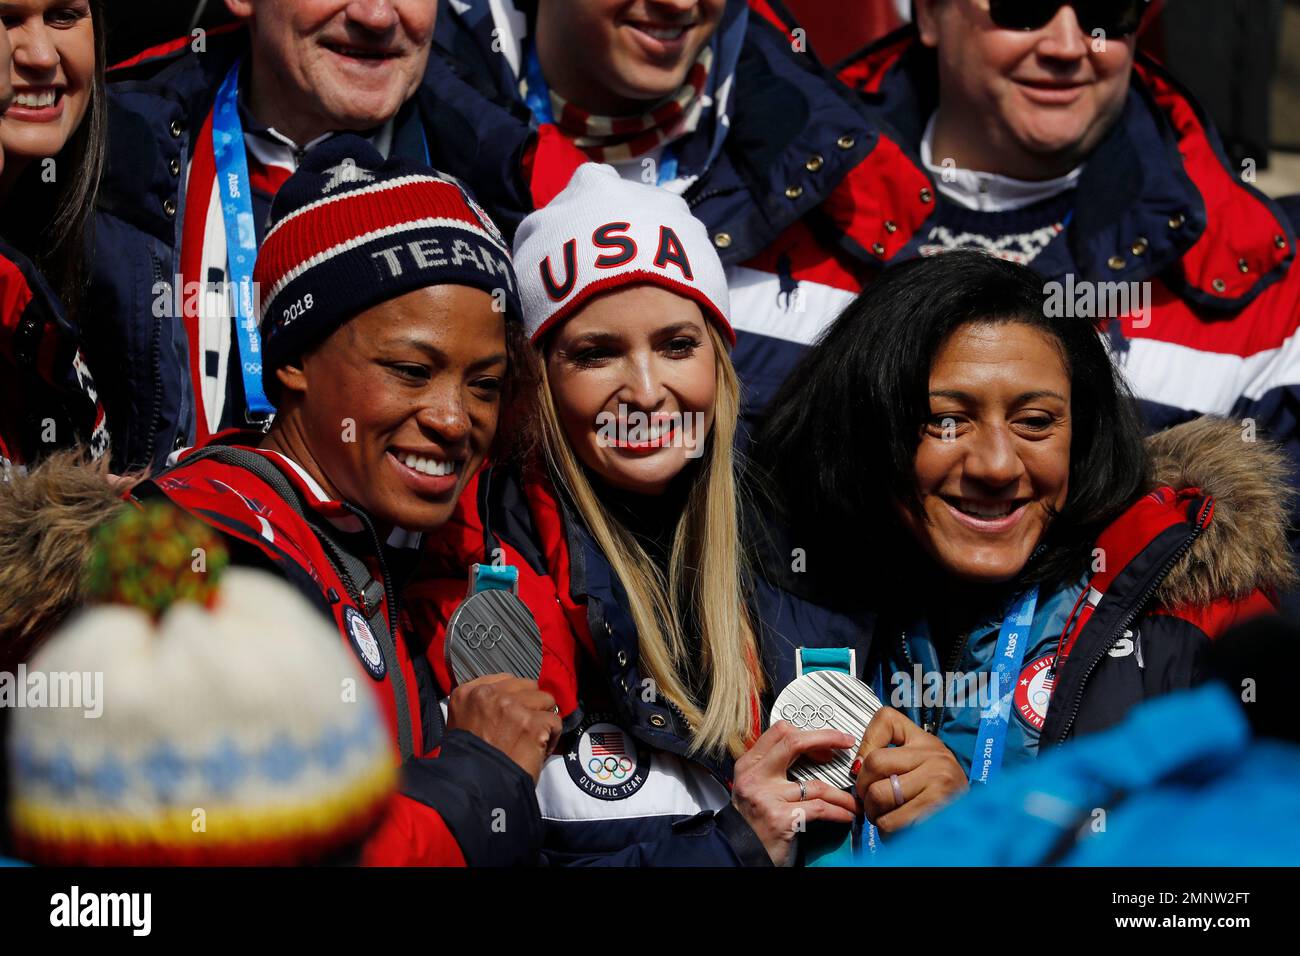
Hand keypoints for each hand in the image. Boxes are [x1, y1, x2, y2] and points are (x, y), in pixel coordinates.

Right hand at [446, 674, 560, 782]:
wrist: (474, 790)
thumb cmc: (467, 764)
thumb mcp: (460, 726)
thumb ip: (480, 707)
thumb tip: (508, 700)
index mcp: (467, 693)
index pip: (506, 680)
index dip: (516, 697)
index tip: (516, 713)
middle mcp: (489, 695)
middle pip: (529, 687)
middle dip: (531, 706)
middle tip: (524, 729)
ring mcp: (512, 707)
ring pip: (545, 700)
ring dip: (543, 720)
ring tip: (531, 740)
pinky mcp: (532, 723)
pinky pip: (555, 721)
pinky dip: (552, 738)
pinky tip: (538, 750)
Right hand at [731, 721, 857, 865]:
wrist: (739, 852)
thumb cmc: (751, 820)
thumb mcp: (754, 785)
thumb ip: (773, 766)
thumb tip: (811, 750)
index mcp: (749, 764)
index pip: (779, 732)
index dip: (807, 733)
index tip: (825, 743)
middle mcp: (755, 776)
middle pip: (795, 743)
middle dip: (827, 738)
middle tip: (846, 743)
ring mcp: (767, 796)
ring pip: (816, 784)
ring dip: (842, 793)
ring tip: (853, 800)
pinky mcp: (780, 818)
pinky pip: (819, 809)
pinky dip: (838, 812)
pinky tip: (846, 815)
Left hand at [852, 707, 966, 835]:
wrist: (975, 822)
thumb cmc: (940, 794)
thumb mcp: (919, 764)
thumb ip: (889, 757)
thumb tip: (856, 768)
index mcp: (925, 742)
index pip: (886, 719)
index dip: (865, 743)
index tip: (862, 766)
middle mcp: (934, 756)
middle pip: (874, 763)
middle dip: (864, 789)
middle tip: (872, 802)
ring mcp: (937, 780)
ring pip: (878, 795)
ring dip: (875, 814)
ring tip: (888, 817)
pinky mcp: (935, 808)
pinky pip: (892, 822)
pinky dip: (888, 832)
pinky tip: (901, 828)